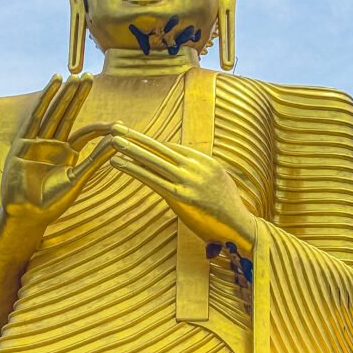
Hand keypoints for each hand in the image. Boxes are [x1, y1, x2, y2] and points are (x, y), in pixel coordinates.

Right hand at [1, 74, 112, 227]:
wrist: (27, 215)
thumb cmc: (52, 203)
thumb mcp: (78, 180)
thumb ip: (95, 161)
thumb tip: (118, 142)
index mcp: (67, 154)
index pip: (85, 133)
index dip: (100, 126)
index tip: (118, 124)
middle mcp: (52, 144)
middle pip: (68, 114)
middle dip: (77, 96)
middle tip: (88, 76)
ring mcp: (37, 142)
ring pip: (53, 112)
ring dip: (63, 94)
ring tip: (73, 76)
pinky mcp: (23, 142)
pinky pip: (36, 116)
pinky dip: (45, 99)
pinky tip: (54, 84)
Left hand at [109, 125, 256, 248]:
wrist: (240, 226)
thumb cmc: (228, 209)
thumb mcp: (218, 183)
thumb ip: (201, 173)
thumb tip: (187, 169)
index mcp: (204, 161)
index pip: (171, 148)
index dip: (149, 141)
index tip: (132, 134)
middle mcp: (195, 167)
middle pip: (159, 148)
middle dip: (136, 137)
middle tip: (116, 127)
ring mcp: (188, 180)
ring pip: (153, 160)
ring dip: (130, 149)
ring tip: (112, 141)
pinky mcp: (181, 197)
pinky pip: (152, 179)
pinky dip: (133, 169)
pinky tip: (118, 163)